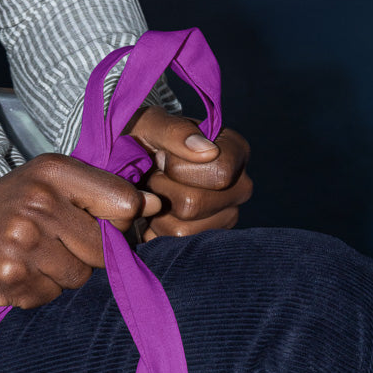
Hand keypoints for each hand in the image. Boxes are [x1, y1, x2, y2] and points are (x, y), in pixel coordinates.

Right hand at [0, 154, 161, 308]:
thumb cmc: (2, 209)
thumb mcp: (44, 183)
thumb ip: (99, 193)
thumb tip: (156, 206)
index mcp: (53, 171)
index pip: (124, 204)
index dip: (121, 224)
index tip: (101, 226)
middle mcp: (39, 202)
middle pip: (105, 246)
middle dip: (89, 254)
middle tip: (56, 246)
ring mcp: (24, 242)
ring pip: (80, 276)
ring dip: (62, 276)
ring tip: (33, 259)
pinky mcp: (10, 277)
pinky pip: (52, 296)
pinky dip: (38, 292)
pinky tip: (16, 275)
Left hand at [127, 106, 251, 240]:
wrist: (132, 167)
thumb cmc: (146, 141)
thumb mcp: (152, 125)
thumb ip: (175, 131)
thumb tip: (207, 150)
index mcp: (235, 152)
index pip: (220, 173)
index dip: (181, 169)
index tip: (165, 157)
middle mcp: (239, 187)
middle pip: (195, 205)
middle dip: (163, 191)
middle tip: (156, 176)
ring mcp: (226, 218)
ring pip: (183, 230)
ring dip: (156, 214)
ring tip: (156, 195)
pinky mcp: (207, 241)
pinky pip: (174, 247)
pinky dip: (156, 232)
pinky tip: (156, 213)